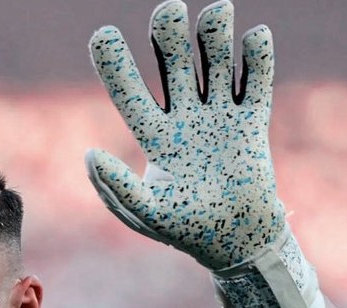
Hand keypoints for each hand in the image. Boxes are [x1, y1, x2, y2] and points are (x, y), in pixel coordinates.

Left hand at [86, 0, 323, 307]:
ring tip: (216, 13)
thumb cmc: (185, 232)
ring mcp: (220, 117)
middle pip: (174, 66)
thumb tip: (90, 154)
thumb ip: (115, 189)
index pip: (131, 93)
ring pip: (215, 64)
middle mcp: (185, 118)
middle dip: (169, 37)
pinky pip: (255, 83)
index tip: (102, 34)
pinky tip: (253, 37)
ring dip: (214, 36)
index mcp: (155, 137)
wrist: (237, 244)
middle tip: (169, 11)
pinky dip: (256, 58)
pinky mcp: (253, 123)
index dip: (115, 65)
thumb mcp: (144, 217)